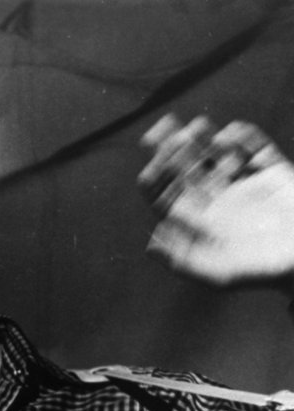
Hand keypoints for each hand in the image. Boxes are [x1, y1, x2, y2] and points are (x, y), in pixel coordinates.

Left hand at [138, 114, 293, 287]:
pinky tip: (228, 135)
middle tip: (166, 130)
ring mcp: (241, 185)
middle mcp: (216, 201)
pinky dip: (241, 137)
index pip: (168, 195)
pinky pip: (253, 149)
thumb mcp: (214, 273)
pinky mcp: (270, 174)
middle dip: (173, 150)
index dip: (156, 177)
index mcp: (197, 224)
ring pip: (215, 155)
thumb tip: (150, 245)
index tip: (153, 164)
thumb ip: (182, 259)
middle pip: (186, 169)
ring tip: (195, 126)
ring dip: (202, 138)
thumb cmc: (258, 273)